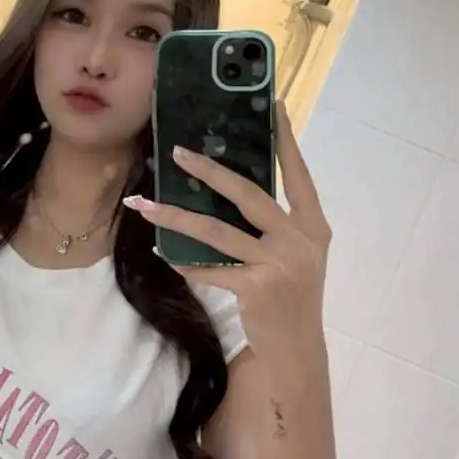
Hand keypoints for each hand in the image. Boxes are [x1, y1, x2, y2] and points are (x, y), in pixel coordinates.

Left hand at [125, 102, 330, 366]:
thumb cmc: (290, 296)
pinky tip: (162, 251)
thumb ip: (275, 223)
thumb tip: (230, 184)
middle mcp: (300, 241)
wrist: (294, 352)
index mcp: (314, 226)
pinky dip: (183, 260)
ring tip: (144, 204)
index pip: (299, 174)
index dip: (287, 140)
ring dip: (175, 217)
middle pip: (248, 194)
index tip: (275, 106)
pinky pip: (209, 268)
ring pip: (217, 231)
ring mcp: (279, 265)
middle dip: (210, 171)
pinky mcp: (257, 289)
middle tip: (178, 152)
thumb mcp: (295, 254)